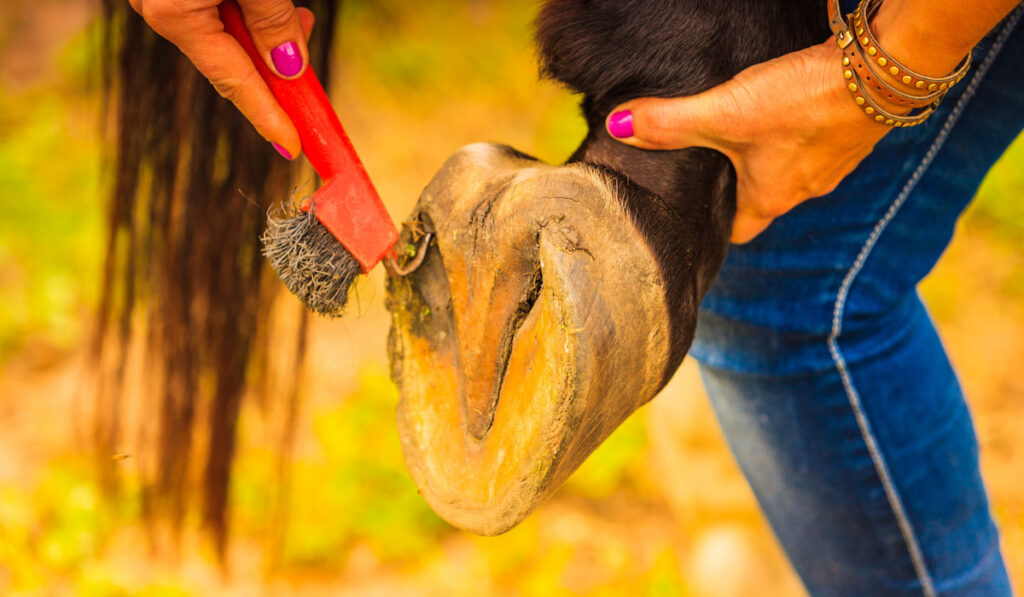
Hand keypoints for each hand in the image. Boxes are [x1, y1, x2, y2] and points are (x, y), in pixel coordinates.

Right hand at [130, 0, 315, 158]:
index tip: (293, 148)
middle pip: (229, 61)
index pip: (234, 82)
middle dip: (274, 70)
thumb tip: (289, 67)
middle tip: (307, 68)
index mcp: (175, 16)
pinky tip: (268, 2)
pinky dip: (241, 14)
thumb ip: (272, 21)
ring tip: (299, 19)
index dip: (269, 118)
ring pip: (220, 35)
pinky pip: (207, 13)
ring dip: (261, 34)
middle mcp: (156, 10)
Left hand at [606, 40, 893, 242]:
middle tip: (707, 165)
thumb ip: (669, 123)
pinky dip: (799, 130)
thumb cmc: (803, 102)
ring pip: (792, 168)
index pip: (738, 231)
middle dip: (736, 184)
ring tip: (740, 131)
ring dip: (768, 154)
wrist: (883, 72)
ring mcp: (834, 162)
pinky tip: (786, 105)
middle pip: (763, 197)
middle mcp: (806, 188)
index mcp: (771, 198)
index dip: (714, 225)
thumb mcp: (724, 113)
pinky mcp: (852, 131)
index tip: (694, 212)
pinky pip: (818, 141)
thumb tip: (617, 128)